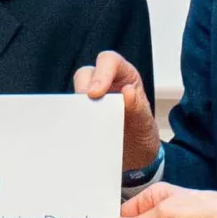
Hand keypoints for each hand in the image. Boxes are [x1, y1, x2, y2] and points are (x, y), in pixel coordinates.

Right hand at [74, 51, 161, 174]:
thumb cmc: (141, 132)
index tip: (95, 93)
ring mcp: (92, 100)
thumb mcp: (145, 121)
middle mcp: (106, 83)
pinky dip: (72, 120)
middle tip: (85, 109)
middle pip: (86, 74)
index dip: (100, 73)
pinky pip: (71, 112)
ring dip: (76, 106)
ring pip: (75, 92)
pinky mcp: (82, 115)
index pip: (109, 61)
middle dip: (83, 88)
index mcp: (124, 76)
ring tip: (83, 124)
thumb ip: (138, 107)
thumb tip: (128, 92)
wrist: (136, 156)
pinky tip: (78, 131)